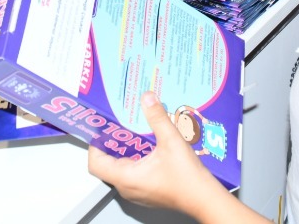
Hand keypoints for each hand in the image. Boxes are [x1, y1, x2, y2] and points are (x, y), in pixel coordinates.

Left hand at [88, 93, 233, 216]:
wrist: (204, 198)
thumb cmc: (187, 178)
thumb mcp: (171, 141)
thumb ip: (157, 117)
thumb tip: (147, 99)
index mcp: (127, 178)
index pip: (96, 163)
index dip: (95, 145)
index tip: (102, 129)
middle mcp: (127, 188)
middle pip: (108, 164)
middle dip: (112, 143)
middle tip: (119, 125)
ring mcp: (137, 192)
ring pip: (121, 169)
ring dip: (126, 150)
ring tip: (135, 132)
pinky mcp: (147, 192)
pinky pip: (133, 174)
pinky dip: (135, 158)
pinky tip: (149, 146)